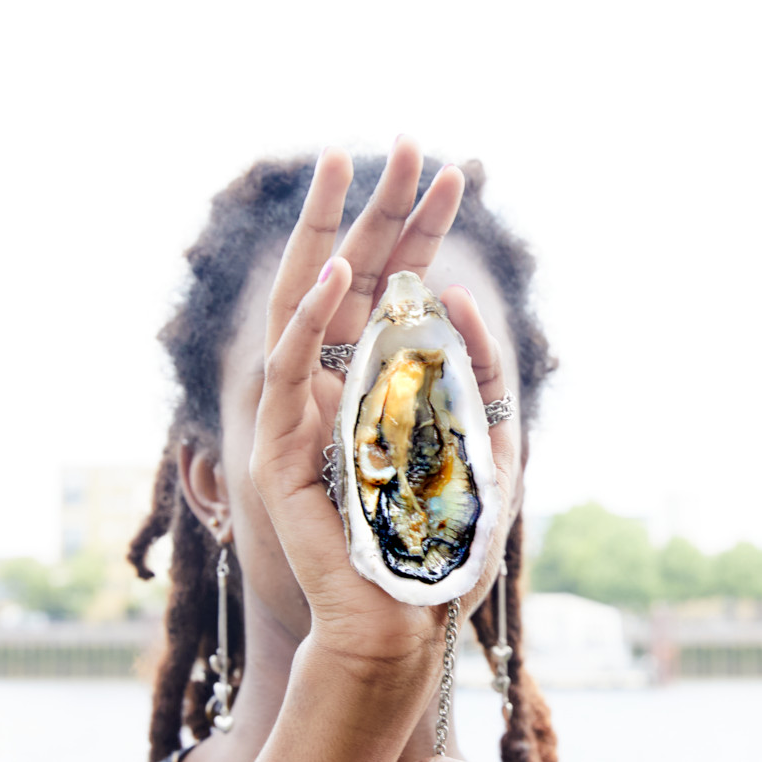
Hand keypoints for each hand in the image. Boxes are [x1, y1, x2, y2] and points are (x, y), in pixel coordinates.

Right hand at [250, 142, 477, 671]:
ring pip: (312, 305)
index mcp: (374, 377)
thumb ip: (474, 376)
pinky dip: (311, 322)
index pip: (397, 283)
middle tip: (406, 138)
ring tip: (353, 168)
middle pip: (353, 275)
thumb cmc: (439, 542)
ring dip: (336, 234)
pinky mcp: (281, 452)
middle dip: (379, 207)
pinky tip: (339, 276)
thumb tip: (452, 298)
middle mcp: (331, 383)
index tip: (453, 171)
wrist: (399, 622)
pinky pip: (290, 373)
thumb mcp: (480, 447)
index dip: (420, 227)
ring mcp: (299, 412)